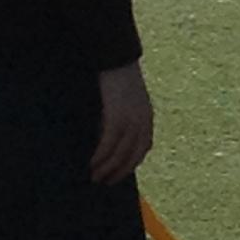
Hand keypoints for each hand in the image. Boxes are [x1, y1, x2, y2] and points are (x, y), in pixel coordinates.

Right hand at [90, 62, 153, 182]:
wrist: (115, 57)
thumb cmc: (116, 76)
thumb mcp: (126, 99)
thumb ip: (124, 115)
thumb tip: (110, 134)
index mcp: (147, 117)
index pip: (143, 148)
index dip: (131, 164)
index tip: (119, 176)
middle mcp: (142, 121)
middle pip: (131, 155)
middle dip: (118, 171)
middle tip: (103, 182)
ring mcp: (131, 120)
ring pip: (119, 153)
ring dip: (107, 168)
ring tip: (94, 177)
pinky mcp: (117, 116)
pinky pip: (109, 143)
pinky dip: (101, 156)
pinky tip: (92, 163)